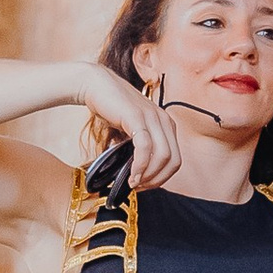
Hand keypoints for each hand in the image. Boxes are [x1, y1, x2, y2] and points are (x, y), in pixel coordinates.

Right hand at [71, 57, 179, 190]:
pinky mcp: (137, 117)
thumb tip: (136, 175)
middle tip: (139, 187)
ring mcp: (152, 117)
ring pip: (163, 156)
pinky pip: (145, 147)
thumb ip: (137, 150)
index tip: (144, 185)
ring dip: (149, 175)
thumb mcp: (130, 132)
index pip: (176, 159)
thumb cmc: (112, 109)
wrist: (96, 86)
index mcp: (166, 124)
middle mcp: (163, 120)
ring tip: (133, 182)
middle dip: (157, 180)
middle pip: (174, 161)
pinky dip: (140, 165)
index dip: (162, 178)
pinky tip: (131, 174)